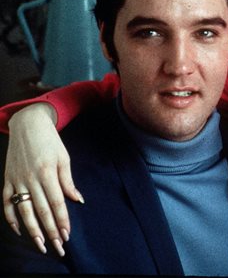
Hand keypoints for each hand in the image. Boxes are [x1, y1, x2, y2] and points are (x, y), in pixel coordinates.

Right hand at [2, 103, 83, 255]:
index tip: (67, 235)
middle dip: (50, 231)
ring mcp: (17, 180)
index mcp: (48, 172)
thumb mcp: (64, 158)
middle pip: (41, 211)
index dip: (62, 220)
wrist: (28, 125)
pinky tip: (19, 230)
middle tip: (57, 247)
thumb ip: (68, 181)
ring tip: (41, 245)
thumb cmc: (50, 141)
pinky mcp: (7, 180)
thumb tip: (77, 200)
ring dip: (32, 230)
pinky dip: (12, 218)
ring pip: (24, 211)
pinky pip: (6, 203)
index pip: (57, 202)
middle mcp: (31, 178)